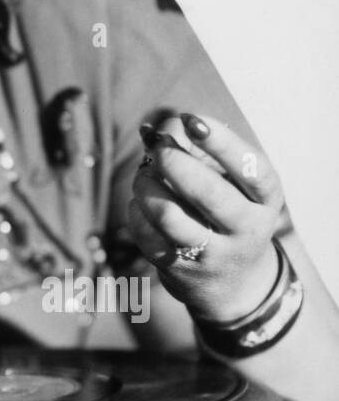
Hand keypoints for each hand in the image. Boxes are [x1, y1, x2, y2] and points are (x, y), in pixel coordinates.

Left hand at [127, 112, 283, 323]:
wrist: (231, 280)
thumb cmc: (224, 209)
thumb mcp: (224, 177)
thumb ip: (192, 146)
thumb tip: (150, 131)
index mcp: (265, 200)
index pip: (252, 170)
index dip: (222, 142)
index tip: (192, 119)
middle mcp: (246, 230)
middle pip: (208, 193)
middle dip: (174, 161)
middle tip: (158, 147)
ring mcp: (212, 255)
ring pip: (168, 215)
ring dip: (146, 184)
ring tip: (144, 175)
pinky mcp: (179, 271)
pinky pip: (145, 233)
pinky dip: (136, 209)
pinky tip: (142, 203)